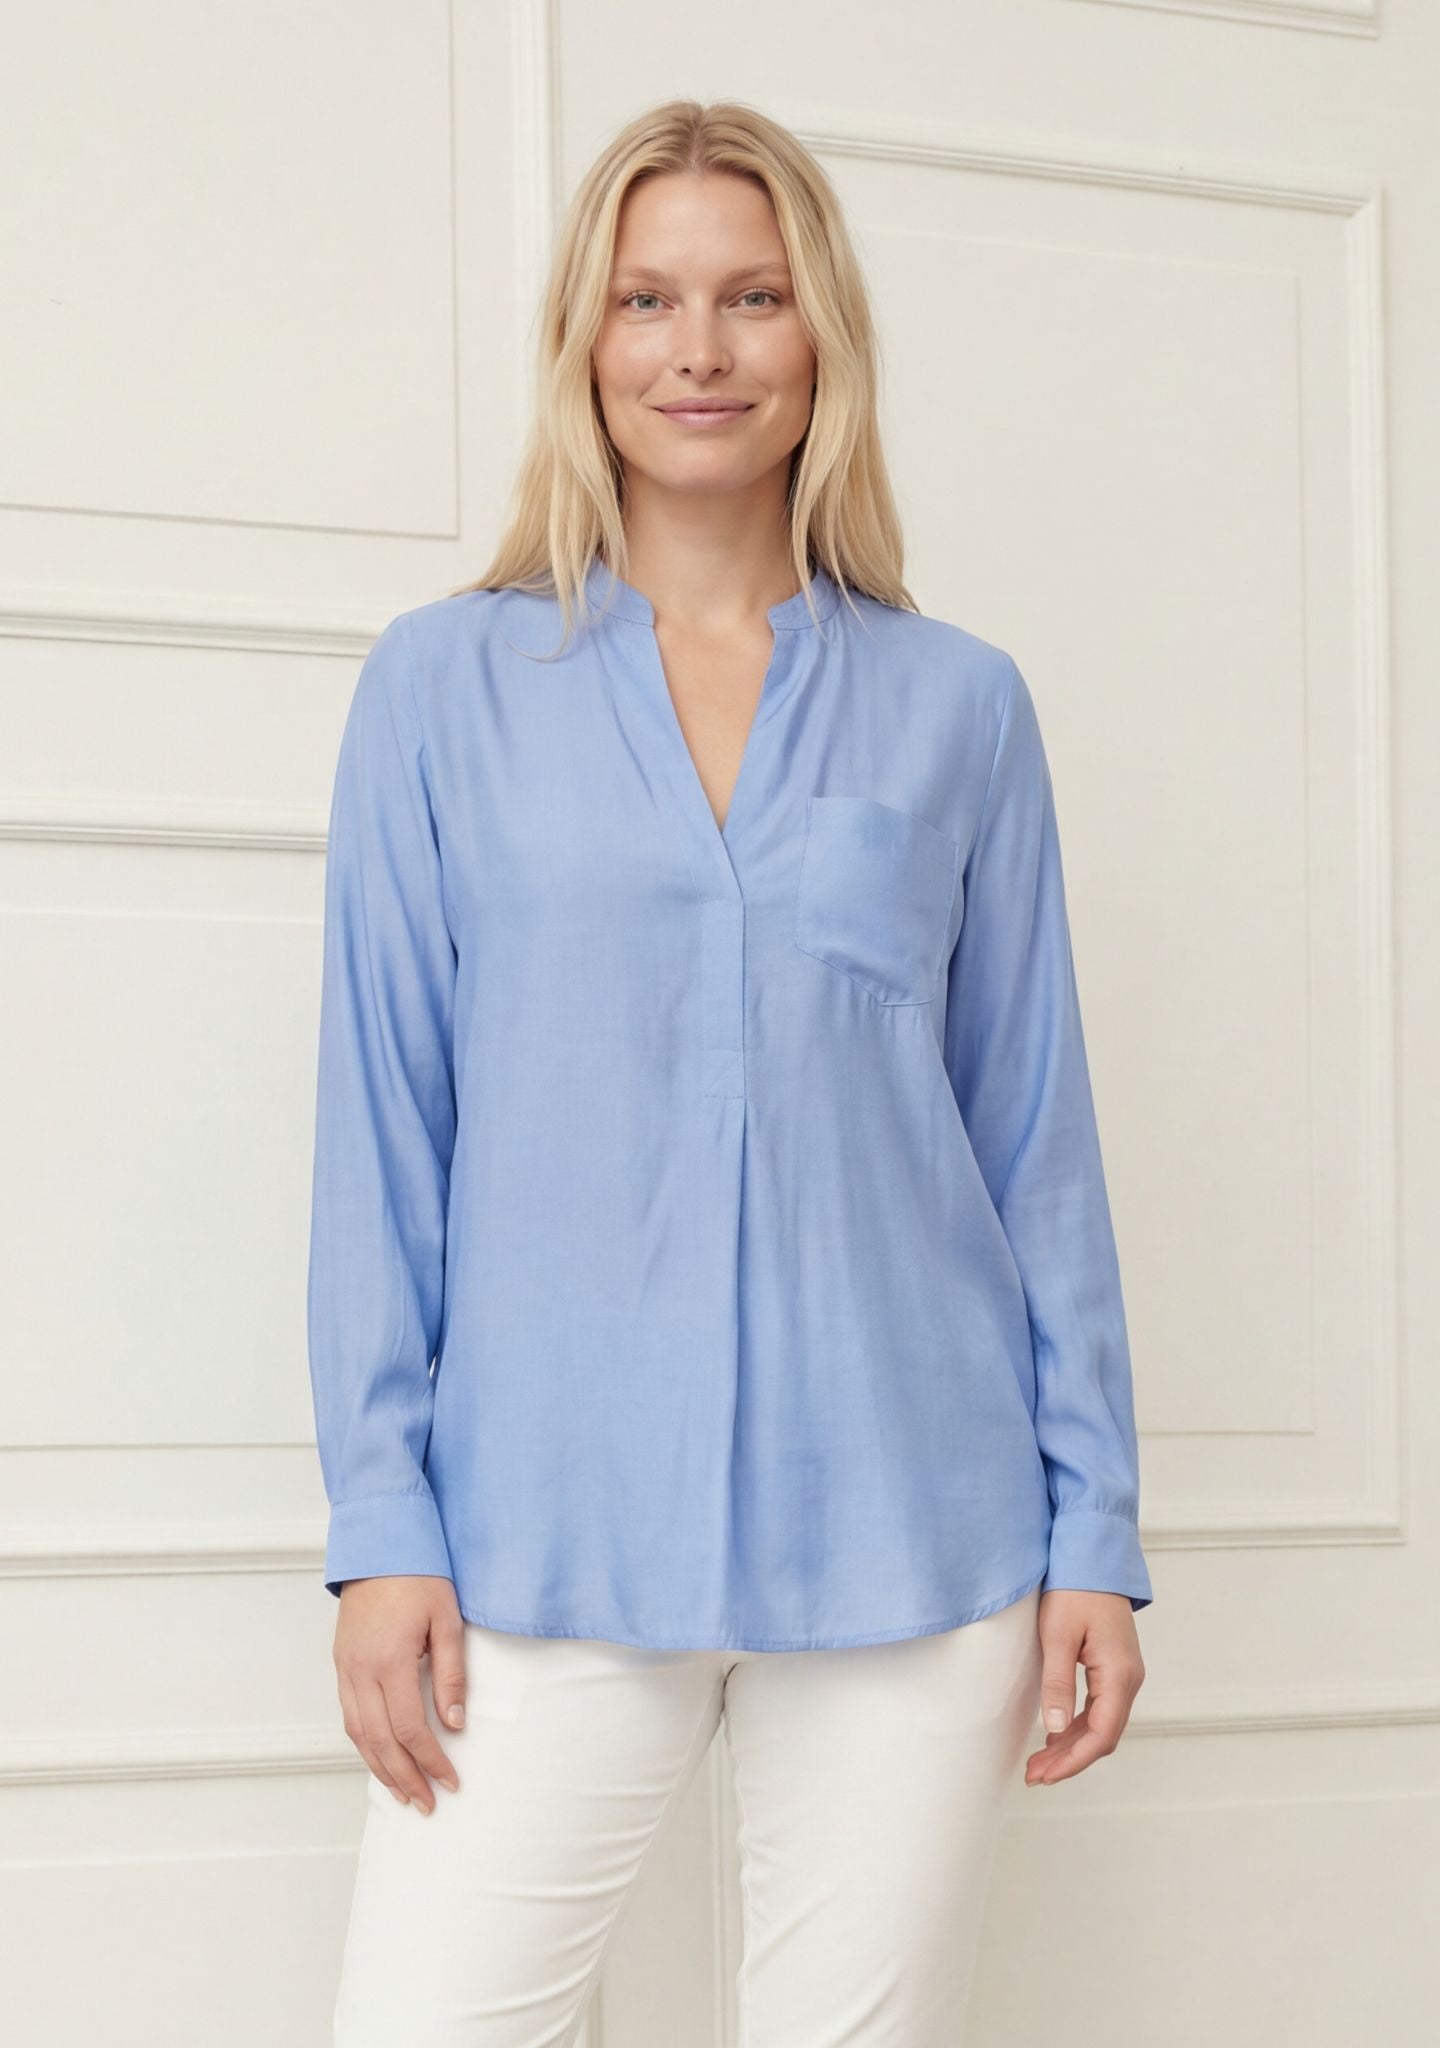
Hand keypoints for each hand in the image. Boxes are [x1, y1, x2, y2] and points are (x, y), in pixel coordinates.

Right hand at [333, 1575, 466, 1812]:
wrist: (379, 1543)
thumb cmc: (419, 1576)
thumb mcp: (447, 1620)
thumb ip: (451, 1674)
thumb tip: (454, 1723)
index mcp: (390, 1660)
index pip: (411, 1728)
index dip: (432, 1761)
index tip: (451, 1781)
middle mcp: (361, 1671)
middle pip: (380, 1742)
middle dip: (404, 1779)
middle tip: (427, 1804)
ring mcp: (346, 1669)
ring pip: (358, 1735)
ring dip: (380, 1769)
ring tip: (404, 1794)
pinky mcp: (341, 1664)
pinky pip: (349, 1716)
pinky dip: (364, 1745)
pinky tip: (380, 1758)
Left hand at [1023, 1589, 1145, 1786]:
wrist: (1093, 1555)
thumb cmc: (1075, 1589)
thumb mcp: (1058, 1635)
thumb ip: (1057, 1683)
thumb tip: (1052, 1728)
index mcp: (1119, 1674)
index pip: (1101, 1735)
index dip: (1073, 1761)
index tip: (1044, 1775)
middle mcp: (1129, 1678)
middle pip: (1102, 1735)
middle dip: (1069, 1759)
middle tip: (1035, 1774)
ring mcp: (1124, 1673)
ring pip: (1101, 1723)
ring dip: (1072, 1744)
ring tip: (1039, 1761)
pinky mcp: (1114, 1666)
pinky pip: (1099, 1707)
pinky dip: (1077, 1725)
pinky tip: (1054, 1732)